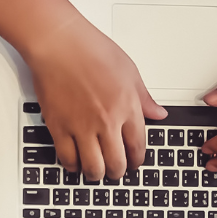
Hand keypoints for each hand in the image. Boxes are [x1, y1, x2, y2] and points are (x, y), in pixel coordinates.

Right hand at [27, 21, 164, 181]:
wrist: (59, 44)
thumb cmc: (91, 50)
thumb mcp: (129, 70)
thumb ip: (144, 98)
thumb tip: (158, 114)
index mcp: (127, 107)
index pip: (137, 146)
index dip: (137, 160)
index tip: (134, 163)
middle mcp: (106, 121)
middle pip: (116, 163)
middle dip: (118, 172)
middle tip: (116, 171)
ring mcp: (81, 126)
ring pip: (92, 167)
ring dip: (96, 174)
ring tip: (95, 171)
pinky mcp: (58, 127)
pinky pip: (67, 158)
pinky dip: (72, 165)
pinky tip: (75, 163)